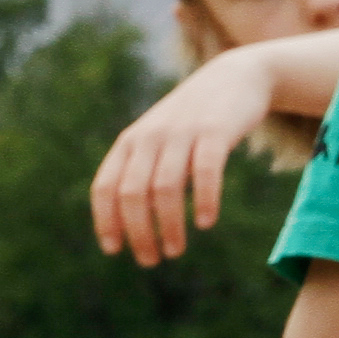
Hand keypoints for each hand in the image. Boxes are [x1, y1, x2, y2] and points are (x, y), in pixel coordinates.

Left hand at [94, 50, 294, 266]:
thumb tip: (130, 220)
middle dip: (137, 232)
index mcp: (130, 143)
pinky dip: (204, 200)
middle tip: (150, 260)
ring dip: (168, 225)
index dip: (106, 220)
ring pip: (165, 188)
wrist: (233, 77)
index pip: (105, 187)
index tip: (114, 250)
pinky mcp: (215, 131)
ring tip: (174, 250)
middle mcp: (149, 138)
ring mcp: (181, 133)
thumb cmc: (193, 120)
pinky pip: (205, 171)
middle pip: (132, 194)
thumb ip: (142, 170)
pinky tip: (206, 223)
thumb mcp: (158, 140)